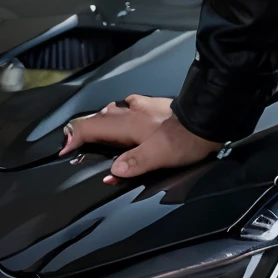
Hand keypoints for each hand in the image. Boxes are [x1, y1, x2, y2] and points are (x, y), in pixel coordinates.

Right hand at [58, 95, 221, 184]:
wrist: (213, 117)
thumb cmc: (188, 138)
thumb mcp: (160, 155)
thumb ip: (134, 162)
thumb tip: (112, 171)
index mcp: (130, 123)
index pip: (92, 126)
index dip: (74, 137)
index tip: (64, 150)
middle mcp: (135, 111)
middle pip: (101, 116)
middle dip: (86, 127)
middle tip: (75, 140)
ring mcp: (147, 107)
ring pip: (117, 109)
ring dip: (105, 118)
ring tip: (100, 129)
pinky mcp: (159, 106)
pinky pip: (132, 107)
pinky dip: (124, 114)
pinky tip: (131, 118)